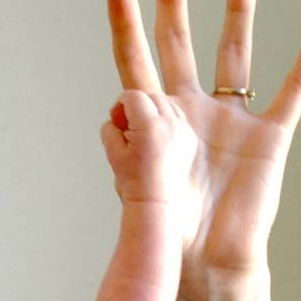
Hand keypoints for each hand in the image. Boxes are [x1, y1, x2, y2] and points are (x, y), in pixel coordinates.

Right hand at [101, 89, 198, 209]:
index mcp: (149, 125)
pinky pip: (177, 118)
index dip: (120, 106)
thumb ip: (110, 129)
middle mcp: (170, 123)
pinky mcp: (190, 139)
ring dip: (152, 112)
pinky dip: (165, 122)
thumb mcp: (113, 154)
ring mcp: (183, 130)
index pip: (132, 97)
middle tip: (127, 127)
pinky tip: (157, 140)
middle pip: (150, 97)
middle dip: (136, 107)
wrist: (157, 203)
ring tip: (142, 134)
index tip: (117, 120)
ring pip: (166, 104)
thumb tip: (115, 119)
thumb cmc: (135, 183)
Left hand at [107, 0, 300, 293]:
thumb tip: (125, 99)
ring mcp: (229, 121)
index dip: (126, 24)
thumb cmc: (168, 235)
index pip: (136, 63)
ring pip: (236, 53)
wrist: (204, 267)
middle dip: (174, 0)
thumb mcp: (140, 185)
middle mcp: (190, 114)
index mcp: (154, 125)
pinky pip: (293, 91)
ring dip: (238, 11)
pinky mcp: (268, 138)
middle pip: (180, 44)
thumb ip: (133, 141)